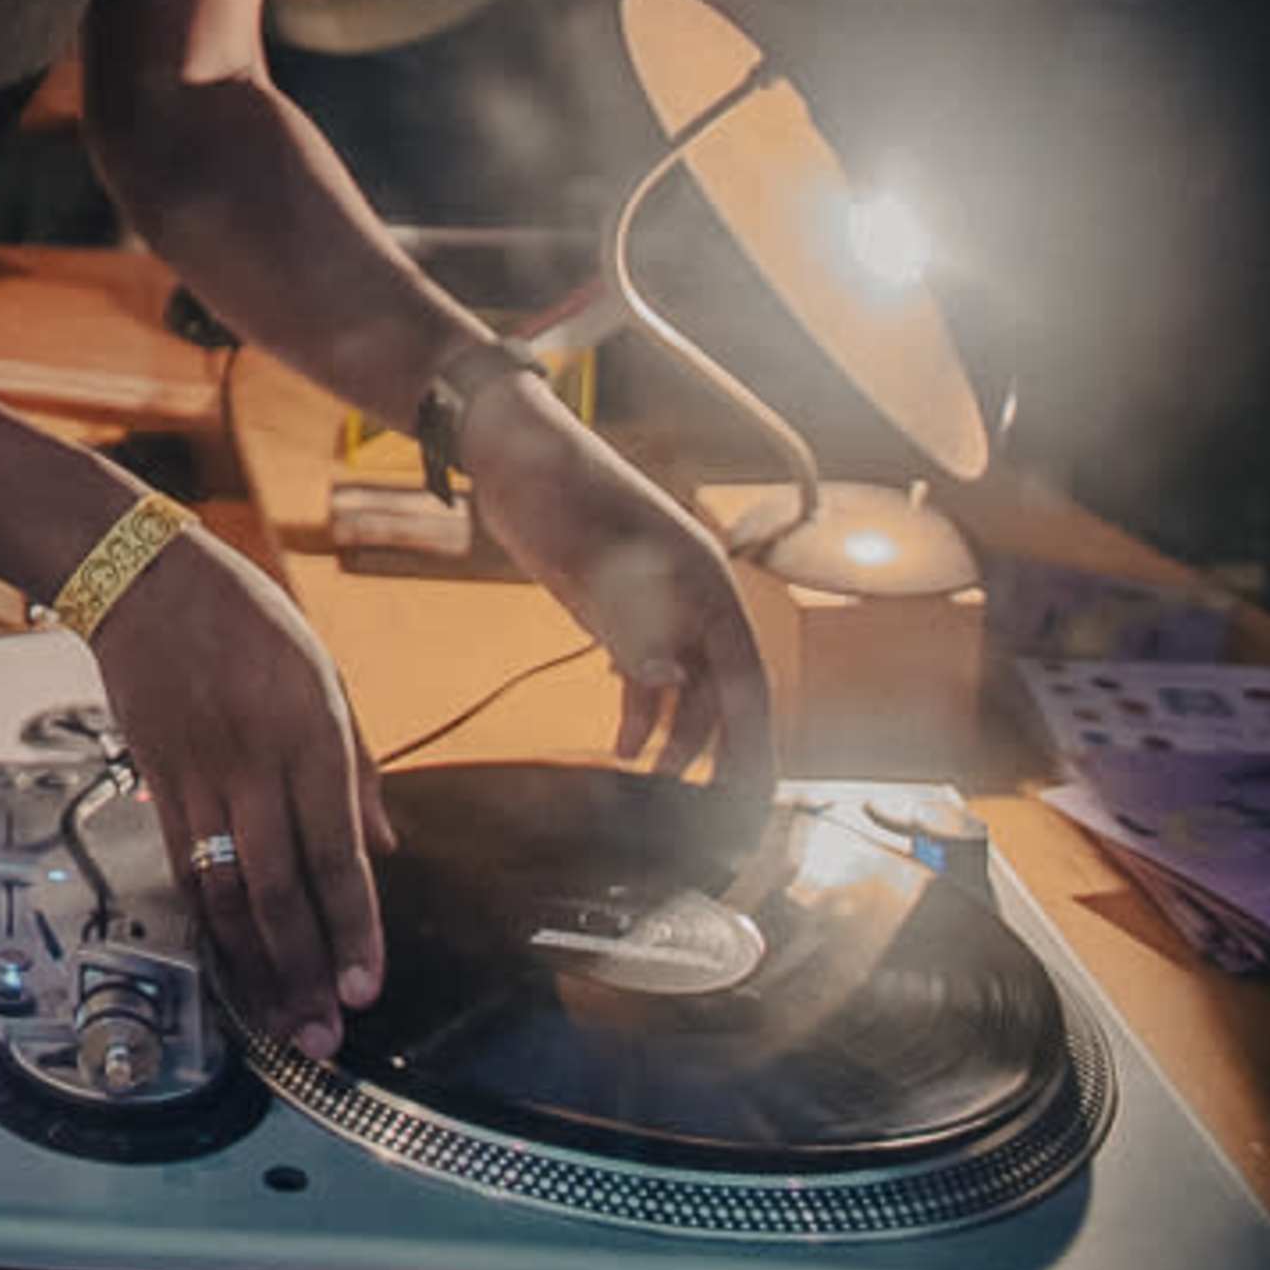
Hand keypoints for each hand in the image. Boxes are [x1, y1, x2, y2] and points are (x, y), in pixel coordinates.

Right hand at [85, 514, 394, 1060]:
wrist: (143, 580)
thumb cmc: (243, 618)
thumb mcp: (326, 676)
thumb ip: (359, 769)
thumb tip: (382, 848)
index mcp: (311, 735)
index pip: (336, 856)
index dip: (353, 931)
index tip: (366, 988)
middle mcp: (255, 765)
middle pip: (280, 891)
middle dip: (304, 973)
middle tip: (323, 1035)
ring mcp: (198, 777)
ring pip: (226, 892)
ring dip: (255, 967)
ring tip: (279, 1022)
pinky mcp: (157, 781)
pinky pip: (184, 867)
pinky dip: (209, 924)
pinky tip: (227, 962)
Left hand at [456, 372, 775, 803]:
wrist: (510, 454)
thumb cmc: (559, 492)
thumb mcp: (596, 561)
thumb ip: (636, 626)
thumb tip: (672, 688)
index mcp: (707, 586)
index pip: (749, 679)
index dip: (757, 741)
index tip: (758, 795)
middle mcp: (691, 601)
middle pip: (722, 694)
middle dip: (721, 754)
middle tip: (713, 814)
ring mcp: (654, 607)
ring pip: (681, 690)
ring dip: (671, 738)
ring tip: (649, 785)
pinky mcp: (615, 611)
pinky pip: (642, 674)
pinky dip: (637, 711)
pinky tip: (621, 746)